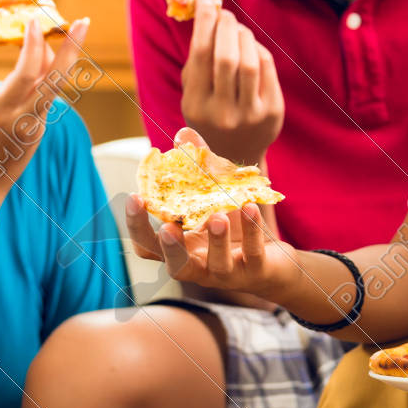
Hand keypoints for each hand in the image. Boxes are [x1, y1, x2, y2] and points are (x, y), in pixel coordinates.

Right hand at [0, 18, 88, 214]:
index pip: (27, 74)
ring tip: (60, 28)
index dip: (34, 45)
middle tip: (83, 20)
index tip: (33, 21)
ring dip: (59, 56)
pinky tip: (43, 53)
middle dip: (73, 47)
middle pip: (57, 78)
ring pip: (55, 85)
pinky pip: (48, 96)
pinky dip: (48, 73)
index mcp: (0, 112)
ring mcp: (38, 126)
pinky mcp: (42, 130)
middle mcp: (25, 118)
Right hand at [125, 129, 295, 295]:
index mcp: (182, 248)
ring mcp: (227, 272)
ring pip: (216, 265)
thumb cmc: (235, 227)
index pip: (148, 246)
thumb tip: (183, 134)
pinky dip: (252, 231)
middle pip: (175, 266)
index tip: (135, 198)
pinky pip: (252, 253)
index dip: (137, 227)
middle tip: (167, 225)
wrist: (273, 258)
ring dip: (216, 241)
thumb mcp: (215, 195)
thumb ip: (199, 167)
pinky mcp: (256, 271)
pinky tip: (250, 207)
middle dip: (169, 247)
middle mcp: (199, 265)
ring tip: (217, 215)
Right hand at [180, 0, 283, 165]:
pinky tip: (251, 46)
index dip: (204, 22)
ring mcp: (250, 114)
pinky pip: (267, 70)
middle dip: (226, 26)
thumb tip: (206, 15)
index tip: (205, 0)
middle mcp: (222, 113)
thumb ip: (196, 61)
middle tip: (225, 13)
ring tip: (237, 28)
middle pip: (226, 57)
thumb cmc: (210, 115)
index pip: (200, 55)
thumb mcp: (193, 95)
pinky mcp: (272, 112)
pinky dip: (259, 50)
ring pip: (250, 62)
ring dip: (244, 36)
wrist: (236, 156)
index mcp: (196, 106)